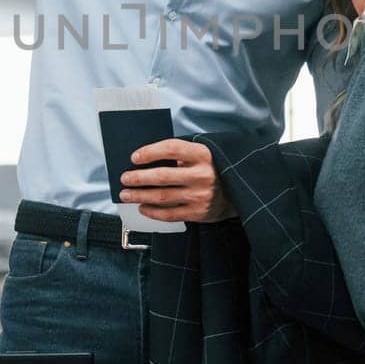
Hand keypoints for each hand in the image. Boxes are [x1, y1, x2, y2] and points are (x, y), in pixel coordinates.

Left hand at [119, 139, 234, 223]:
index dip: (150, 151)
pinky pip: (170, 214)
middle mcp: (202, 175)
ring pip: (163, 196)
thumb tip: (148, 158)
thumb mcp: (203, 155)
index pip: (171, 149)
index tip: (135, 157)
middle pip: (162, 176)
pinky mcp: (198, 213)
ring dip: (140, 195)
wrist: (239, 193)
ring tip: (126, 194)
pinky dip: (153, 212)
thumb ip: (182, 154)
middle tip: (125, 178)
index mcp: (203, 155)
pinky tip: (143, 208)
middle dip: (138, 178)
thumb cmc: (215, 170)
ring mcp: (200, 196)